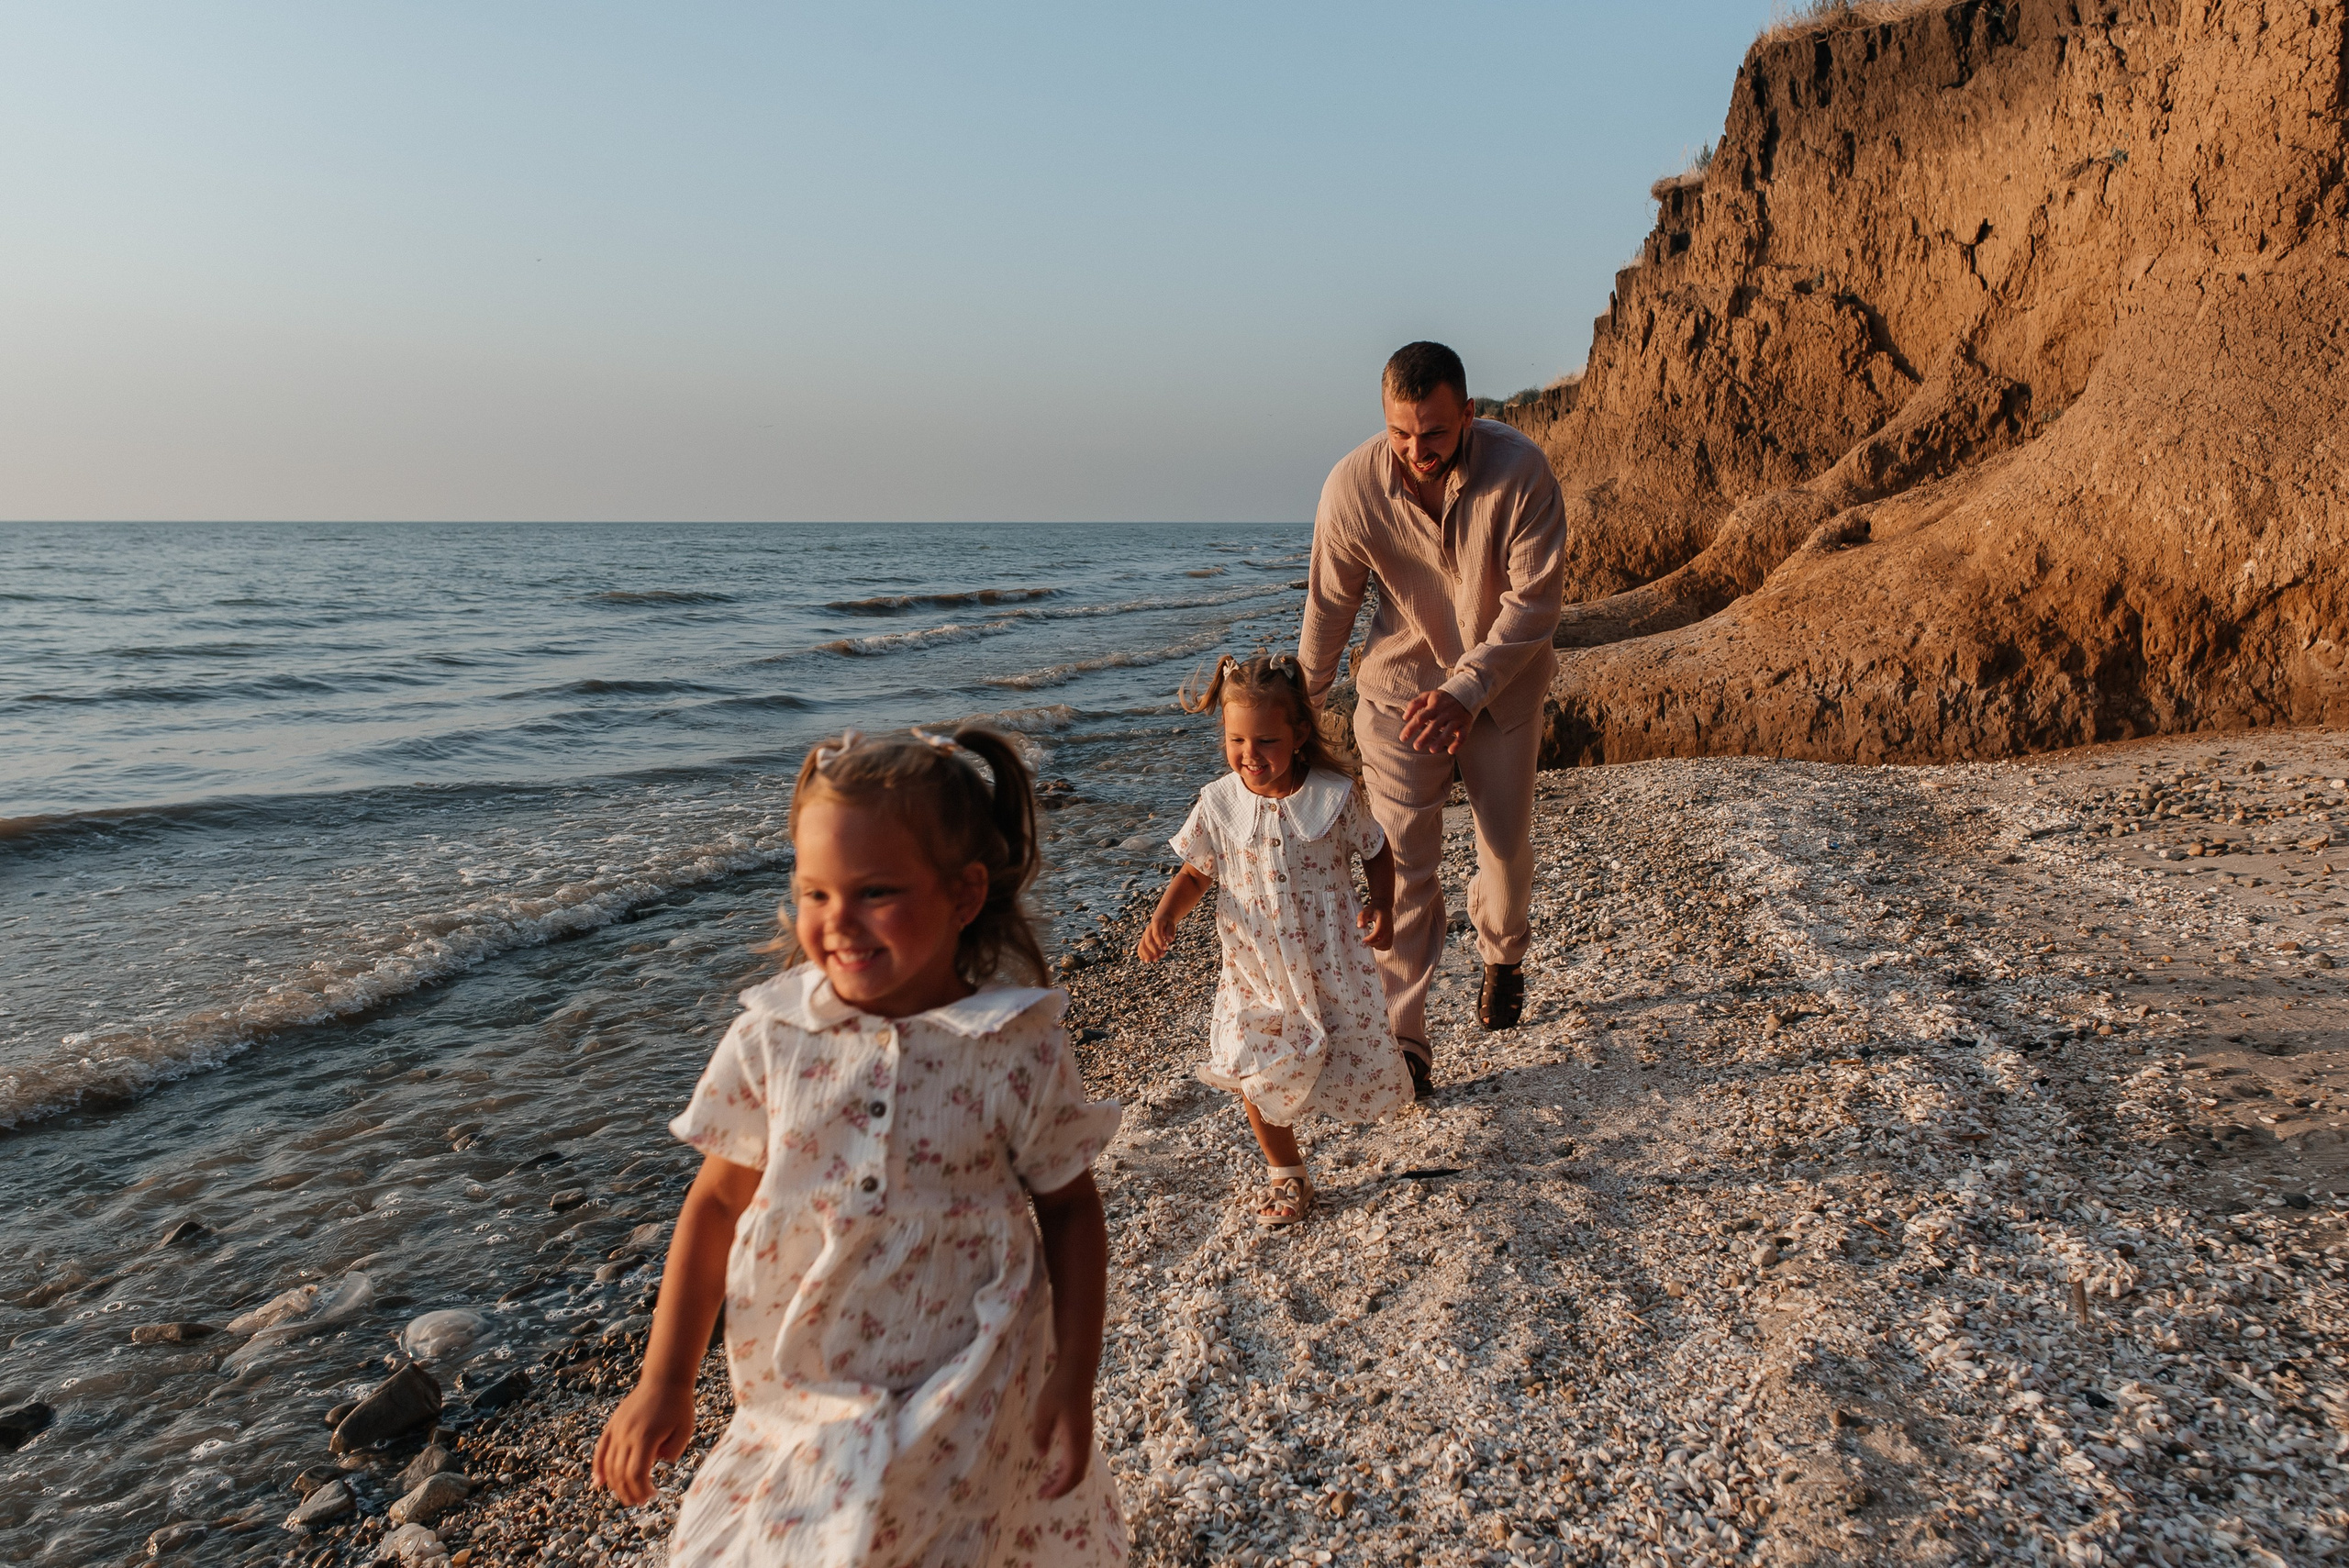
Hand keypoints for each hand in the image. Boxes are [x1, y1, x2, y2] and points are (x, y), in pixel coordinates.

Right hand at [593, 1377, 696, 1506]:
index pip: (637, 1473)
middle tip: (640, 1501)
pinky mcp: (613, 1425)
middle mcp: (627, 1434)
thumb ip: (672, 1453)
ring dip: (615, 1485)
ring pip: (609, 1464)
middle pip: (621, 1473)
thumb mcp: (684, 1431)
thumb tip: (657, 1465)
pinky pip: (601, 1450)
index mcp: (645, 1436)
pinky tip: (599, 1483)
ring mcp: (617, 1429)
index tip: (652, 1495)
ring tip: (627, 1496)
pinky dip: (598, 1467)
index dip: (641, 1489)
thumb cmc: (679, 1406)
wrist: (665, 1379)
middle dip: (629, 1492)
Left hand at [1029, 1363, 1094, 1499]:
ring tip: (1049, 1482)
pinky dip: (1070, 1466)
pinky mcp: (1084, 1428)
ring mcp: (1086, 1434)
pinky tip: (1057, 1464)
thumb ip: (1041, 1435)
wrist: (1078, 1368)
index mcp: (1075, 1439)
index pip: (1071, 1473)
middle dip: (1063, 1487)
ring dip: (1067, 1477)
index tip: (1043, 1495)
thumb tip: (1041, 1457)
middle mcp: (1084, 1439)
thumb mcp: (1043, 1411)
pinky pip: (1080, 1456)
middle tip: (1044, 1494)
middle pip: (1079, 1473)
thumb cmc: (1059, 1388)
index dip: (1059, 1488)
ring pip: (1081, 1465)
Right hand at [1135, 919, 1173, 962]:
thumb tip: (1170, 940)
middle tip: (1162, 955)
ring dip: (1147, 954)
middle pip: (1148, 941)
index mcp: (1155, 924)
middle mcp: (1148, 930)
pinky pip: (1140, 948)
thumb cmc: (1167, 924)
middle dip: (1154, 949)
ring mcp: (1144, 935)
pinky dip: (1142, 954)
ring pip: (1142, 945)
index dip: (1160, 942)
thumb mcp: (1171, 925)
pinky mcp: (1143, 940)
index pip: (1156, 934)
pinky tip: (1147, 960)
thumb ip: (1171, 932)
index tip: (1166, 949)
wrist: (1160, 920)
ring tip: (1155, 960)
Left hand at [1358, 902, 1392, 950]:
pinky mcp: (1391, 936)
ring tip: (1370, 941)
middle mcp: (1389, 927)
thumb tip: (1360, 926)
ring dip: (1377, 946)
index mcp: (1383, 920)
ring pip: (1386, 945)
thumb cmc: (1373, 909)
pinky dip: (1381, 947)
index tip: (1363, 940)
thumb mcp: (1365, 910)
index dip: (1371, 939)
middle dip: (1373, 943)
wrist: (1383, 907)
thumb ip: (1362, 917)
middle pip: (1383, 941)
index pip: (1379, 932)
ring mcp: (1391, 932)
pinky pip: (1388, 945)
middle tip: (1365, 941)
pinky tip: (1375, 943)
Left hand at [1398, 690, 1470, 754]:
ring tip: (1432, 750)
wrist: (1465, 692)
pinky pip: (1463, 735)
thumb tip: (1404, 717)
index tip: (1402, 738)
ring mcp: (1456, 719)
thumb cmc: (1442, 698)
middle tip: (1416, 747)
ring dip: (1441, 740)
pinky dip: (1458, 743)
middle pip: (1434, 725)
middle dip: (1425, 736)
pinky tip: (1451, 751)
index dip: (1411, 728)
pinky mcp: (1465, 725)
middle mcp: (1445, 713)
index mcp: (1434, 706)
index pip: (1420, 717)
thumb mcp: (1427, 696)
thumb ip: (1414, 704)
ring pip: (1448, 731)